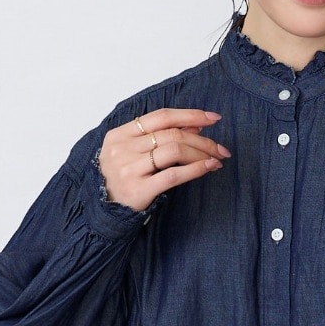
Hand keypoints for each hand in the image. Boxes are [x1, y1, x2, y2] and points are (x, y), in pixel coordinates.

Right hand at [97, 108, 230, 210]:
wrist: (103, 210)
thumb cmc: (122, 178)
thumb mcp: (135, 152)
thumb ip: (162, 136)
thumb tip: (196, 125)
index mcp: (120, 134)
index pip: (162, 116)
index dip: (190, 115)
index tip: (213, 118)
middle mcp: (123, 148)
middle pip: (172, 134)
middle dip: (202, 140)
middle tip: (221, 149)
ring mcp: (129, 168)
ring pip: (174, 151)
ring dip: (202, 154)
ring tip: (217, 159)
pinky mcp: (139, 189)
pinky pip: (173, 175)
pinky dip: (195, 169)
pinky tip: (209, 168)